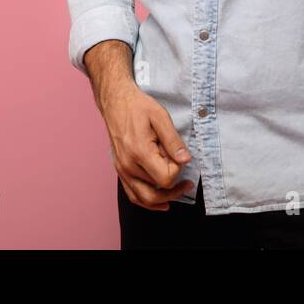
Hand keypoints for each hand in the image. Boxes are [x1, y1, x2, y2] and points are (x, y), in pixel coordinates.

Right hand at [100, 81, 194, 209]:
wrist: (116, 102)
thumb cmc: (138, 107)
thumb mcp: (160, 117)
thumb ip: (173, 141)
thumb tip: (186, 160)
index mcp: (139, 152)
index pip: (165, 178)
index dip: (178, 171)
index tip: (180, 158)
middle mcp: (128, 165)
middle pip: (156, 192)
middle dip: (174, 189)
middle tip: (187, 182)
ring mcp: (122, 170)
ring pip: (144, 199)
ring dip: (163, 199)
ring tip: (178, 190)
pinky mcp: (120, 170)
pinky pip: (133, 195)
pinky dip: (148, 201)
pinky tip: (161, 200)